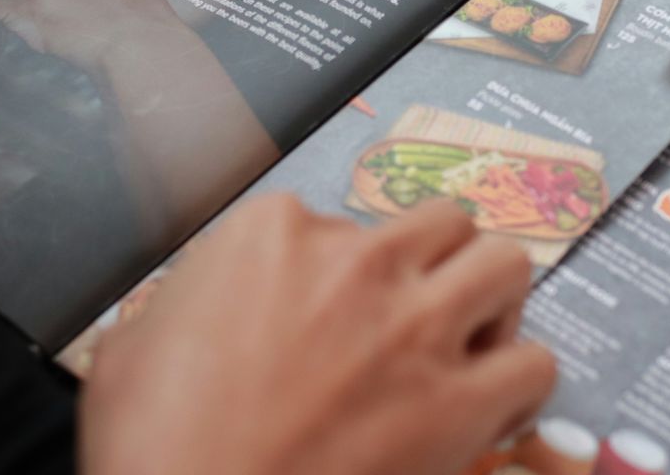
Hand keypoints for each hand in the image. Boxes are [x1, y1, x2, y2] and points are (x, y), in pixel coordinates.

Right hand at [80, 195, 554, 474]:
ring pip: (507, 263)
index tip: (334, 312)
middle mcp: (356, 262)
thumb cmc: (152, 449)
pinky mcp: (457, 403)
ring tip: (473, 339)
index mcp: (272, 233)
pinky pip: (535, 363)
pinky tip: (492, 409)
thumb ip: (188, 299)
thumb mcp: (134, 346)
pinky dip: (521, 385)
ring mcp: (413, 328)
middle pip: (443, 222)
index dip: (344, 273)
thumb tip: (204, 306)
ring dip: (494, 302)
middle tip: (423, 310)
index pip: (341, 220)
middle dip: (438, 265)